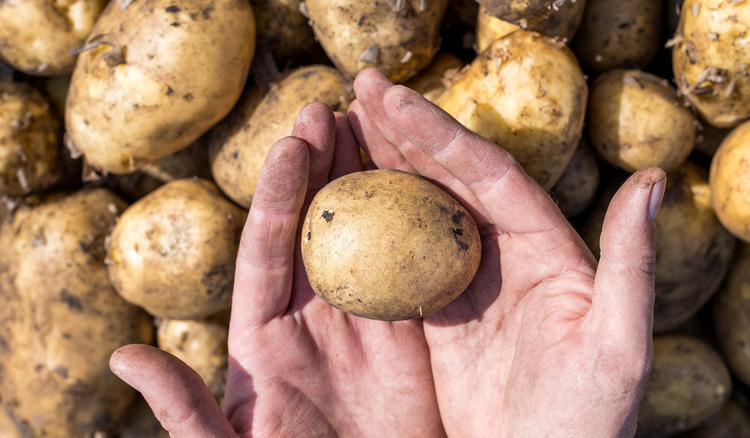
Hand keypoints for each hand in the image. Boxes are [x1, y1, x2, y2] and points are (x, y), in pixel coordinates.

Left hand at [110, 102, 445, 436]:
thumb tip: (125, 357)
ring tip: (376, 126)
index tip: (290, 144)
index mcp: (262, 336)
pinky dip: (421, 229)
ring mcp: (362, 321)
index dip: (278, 195)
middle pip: (316, 227)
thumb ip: (184, 410)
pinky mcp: (409, 335)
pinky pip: (415, 273)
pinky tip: (429, 185)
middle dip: (322, 166)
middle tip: (332, 109)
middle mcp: (312, 316)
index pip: (269, 250)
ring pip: (366, 237)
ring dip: (369, 181)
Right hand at [347, 69, 664, 436]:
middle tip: (359, 90)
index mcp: (547, 248)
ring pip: (420, 208)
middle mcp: (507, 252)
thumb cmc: (587, 421)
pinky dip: (370, 222)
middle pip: (450, 178)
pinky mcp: (437, 310)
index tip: (395, 102)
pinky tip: (341, 195)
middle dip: (406, 132)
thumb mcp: (619, 344)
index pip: (491, 176)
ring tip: (341, 124)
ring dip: (383, 165)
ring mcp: (467, 278)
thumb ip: (632, 263)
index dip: (443, 135)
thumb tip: (651, 180)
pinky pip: (399, 256)